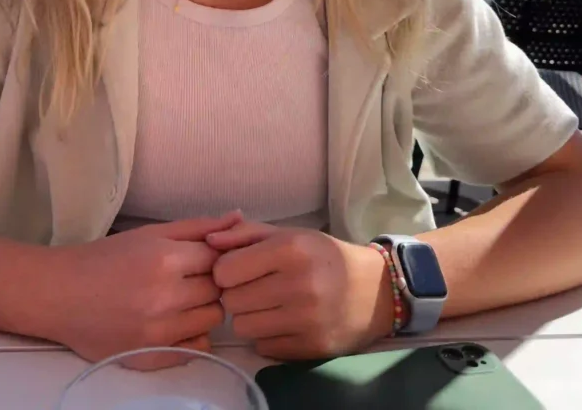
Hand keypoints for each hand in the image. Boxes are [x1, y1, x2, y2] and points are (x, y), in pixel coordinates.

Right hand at [50, 212, 242, 369]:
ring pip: (211, 321)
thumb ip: (198, 227)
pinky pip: (196, 349)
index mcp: (165, 260)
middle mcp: (165, 298)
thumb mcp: (150, 233)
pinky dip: (193, 336)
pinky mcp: (150, 358)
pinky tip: (174, 322)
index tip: (199, 258)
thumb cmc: (105, 257)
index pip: (218, 260)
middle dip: (210, 283)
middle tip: (190, 279)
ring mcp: (158, 332)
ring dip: (203, 309)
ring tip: (182, 300)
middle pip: (218, 291)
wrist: (60, 294)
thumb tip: (240, 219)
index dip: (213, 257)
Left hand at [207, 222, 393, 360]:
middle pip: (232, 301)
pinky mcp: (311, 347)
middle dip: (236, 294)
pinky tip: (284, 321)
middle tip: (254, 288)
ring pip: (243, 327)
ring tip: (268, 304)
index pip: (226, 270)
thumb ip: (244, 234)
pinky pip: (263, 347)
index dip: (226, 270)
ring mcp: (306, 320)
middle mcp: (298, 284)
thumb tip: (208, 240)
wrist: (373, 290)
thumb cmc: (322, 255)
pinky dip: (267, 336)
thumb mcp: (287, 234)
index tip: (239, 269)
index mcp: (290, 249)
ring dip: (249, 317)